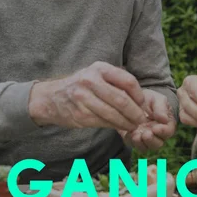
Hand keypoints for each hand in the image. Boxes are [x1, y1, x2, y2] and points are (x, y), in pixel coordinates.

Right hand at [27, 61, 147, 131]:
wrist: (52, 97)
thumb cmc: (82, 85)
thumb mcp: (97, 74)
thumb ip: (117, 82)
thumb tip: (141, 100)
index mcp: (99, 68)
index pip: (128, 81)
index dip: (139, 96)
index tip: (143, 105)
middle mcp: (90, 81)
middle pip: (121, 100)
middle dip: (135, 113)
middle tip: (142, 120)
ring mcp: (83, 98)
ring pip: (113, 114)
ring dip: (127, 122)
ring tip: (134, 126)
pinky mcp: (79, 114)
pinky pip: (103, 122)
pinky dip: (115, 126)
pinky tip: (121, 127)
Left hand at [118, 89, 176, 151]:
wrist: (134, 98)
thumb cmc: (149, 98)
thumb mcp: (157, 99)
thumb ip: (161, 108)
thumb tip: (164, 119)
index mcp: (166, 124)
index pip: (168, 131)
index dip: (163, 131)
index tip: (155, 128)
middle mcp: (157, 134)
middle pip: (158, 144)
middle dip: (152, 140)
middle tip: (146, 134)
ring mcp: (145, 138)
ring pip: (146, 147)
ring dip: (141, 143)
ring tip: (136, 135)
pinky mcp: (133, 138)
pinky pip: (132, 144)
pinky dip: (131, 141)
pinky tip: (129, 133)